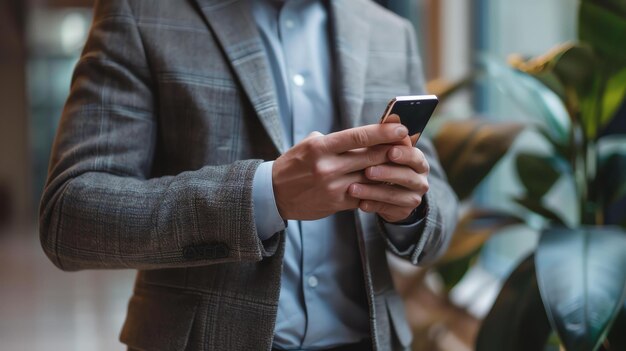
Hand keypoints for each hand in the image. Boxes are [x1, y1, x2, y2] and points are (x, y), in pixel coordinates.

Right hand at [272, 123, 408, 219]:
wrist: (273, 194)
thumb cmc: (293, 165)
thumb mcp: (308, 145)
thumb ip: (334, 140)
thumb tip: (363, 135)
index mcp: (320, 148)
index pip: (358, 136)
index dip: (383, 132)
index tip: (400, 128)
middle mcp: (327, 167)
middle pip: (371, 156)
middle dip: (392, 149)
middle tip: (408, 143)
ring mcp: (333, 187)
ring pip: (371, 177)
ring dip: (389, 170)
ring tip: (402, 162)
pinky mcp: (337, 203)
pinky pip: (364, 194)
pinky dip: (376, 187)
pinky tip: (387, 182)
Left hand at [348, 143, 429, 222]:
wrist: (388, 192)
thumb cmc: (384, 163)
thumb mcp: (385, 149)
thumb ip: (388, 135)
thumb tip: (393, 116)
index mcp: (418, 161)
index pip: (415, 156)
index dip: (404, 154)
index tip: (390, 152)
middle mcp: (420, 180)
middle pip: (407, 177)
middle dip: (387, 173)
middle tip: (368, 171)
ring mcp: (413, 198)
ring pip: (395, 195)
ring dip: (373, 191)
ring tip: (353, 188)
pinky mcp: (402, 212)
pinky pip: (387, 210)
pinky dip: (373, 205)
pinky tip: (360, 203)